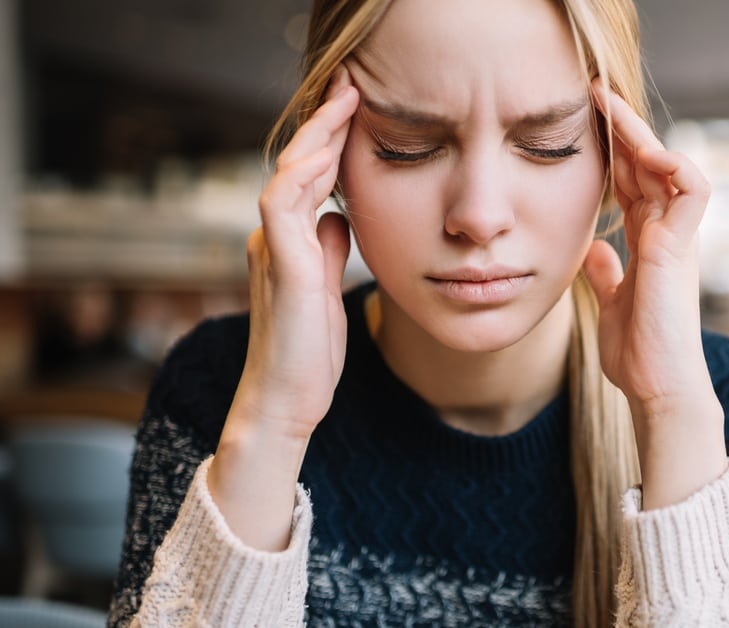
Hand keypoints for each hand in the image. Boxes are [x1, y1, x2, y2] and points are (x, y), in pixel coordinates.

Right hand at [210, 66, 357, 549]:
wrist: (287, 401)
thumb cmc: (309, 354)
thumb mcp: (328, 291)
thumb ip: (329, 252)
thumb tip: (339, 218)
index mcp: (289, 242)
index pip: (309, 178)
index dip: (331, 142)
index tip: (358, 110)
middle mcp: (275, 239)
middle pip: (297, 166)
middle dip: (325, 125)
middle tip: (351, 88)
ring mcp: (273, 251)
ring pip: (288, 176)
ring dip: (316, 139)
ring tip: (343, 105)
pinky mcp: (282, 269)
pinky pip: (282, 208)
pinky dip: (301, 178)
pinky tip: (324, 157)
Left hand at [583, 81, 727, 509]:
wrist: (659, 389)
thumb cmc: (640, 355)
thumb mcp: (612, 305)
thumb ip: (606, 276)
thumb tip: (594, 252)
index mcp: (650, 244)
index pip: (634, 184)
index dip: (615, 152)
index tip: (587, 122)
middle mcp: (667, 235)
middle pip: (650, 167)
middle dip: (625, 128)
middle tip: (595, 93)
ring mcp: (677, 240)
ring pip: (671, 169)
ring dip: (644, 136)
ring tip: (613, 110)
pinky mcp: (681, 249)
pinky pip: (693, 191)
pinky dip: (674, 165)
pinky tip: (646, 152)